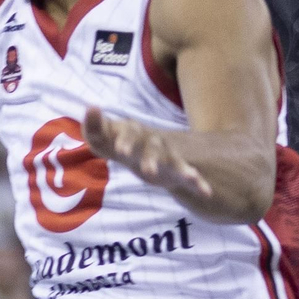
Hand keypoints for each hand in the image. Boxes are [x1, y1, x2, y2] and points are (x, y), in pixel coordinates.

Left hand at [83, 107, 211, 199]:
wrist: (146, 148)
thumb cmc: (119, 142)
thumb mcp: (103, 138)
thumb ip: (93, 127)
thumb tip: (91, 106)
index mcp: (134, 133)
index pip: (129, 133)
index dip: (126, 141)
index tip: (120, 151)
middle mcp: (152, 142)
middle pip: (153, 148)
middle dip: (151, 159)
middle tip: (147, 171)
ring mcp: (167, 156)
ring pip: (174, 161)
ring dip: (182, 168)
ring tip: (191, 176)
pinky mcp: (177, 170)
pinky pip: (189, 176)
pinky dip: (199, 183)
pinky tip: (206, 192)